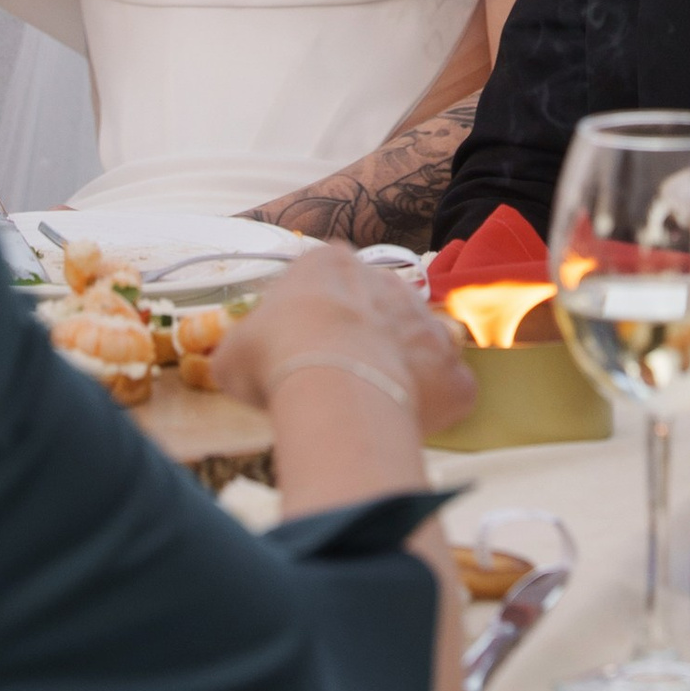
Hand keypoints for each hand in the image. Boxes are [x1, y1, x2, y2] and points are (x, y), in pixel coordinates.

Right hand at [217, 248, 475, 442]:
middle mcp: (389, 282)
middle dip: (361, 343)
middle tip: (334, 382)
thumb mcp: (235, 349)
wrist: (332, 382)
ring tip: (367, 409)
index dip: (312, 320)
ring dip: (399, 373)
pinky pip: (446, 391)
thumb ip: (247, 347)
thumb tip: (243, 366)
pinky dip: (430, 410)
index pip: (326, 282)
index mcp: (331, 264)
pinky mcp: (454, 373)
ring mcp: (429, 325)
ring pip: (417, 348)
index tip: (299, 351)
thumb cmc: (275, 356)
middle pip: (377, 313)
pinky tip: (401, 426)